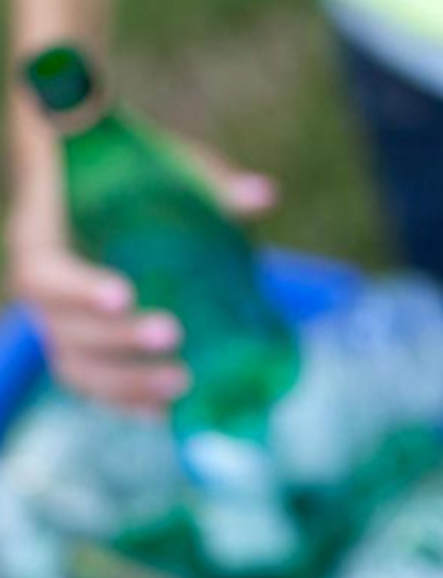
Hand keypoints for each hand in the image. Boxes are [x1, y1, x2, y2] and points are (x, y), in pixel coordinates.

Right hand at [7, 138, 278, 413]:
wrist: (111, 181)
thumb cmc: (134, 169)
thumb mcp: (169, 164)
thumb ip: (207, 178)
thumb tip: (263, 195)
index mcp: (45, 240)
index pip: (44, 273)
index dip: (78, 289)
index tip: (125, 294)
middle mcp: (46, 291)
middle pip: (64, 332)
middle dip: (117, 342)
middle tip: (173, 336)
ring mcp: (63, 325)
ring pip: (78, 368)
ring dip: (126, 384)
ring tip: (182, 383)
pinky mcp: (89, 347)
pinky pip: (97, 385)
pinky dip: (128, 403)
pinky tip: (167, 413)